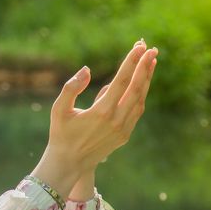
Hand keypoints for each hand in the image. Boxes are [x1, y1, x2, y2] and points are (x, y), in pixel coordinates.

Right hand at [48, 40, 157, 171]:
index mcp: (101, 112)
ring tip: (151, 61)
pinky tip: (142, 82)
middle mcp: (116, 120)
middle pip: (136, 88)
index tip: (139, 47)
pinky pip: (137, 110)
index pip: (121, 81)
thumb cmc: (61, 133)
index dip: (132, 62)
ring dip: (146, 79)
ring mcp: (123, 129)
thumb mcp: (59, 109)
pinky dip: (142, 94)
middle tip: (151, 48)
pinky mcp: (125, 135)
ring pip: (140, 99)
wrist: (69, 163)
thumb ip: (71, 88)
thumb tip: (87, 70)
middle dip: (145, 66)